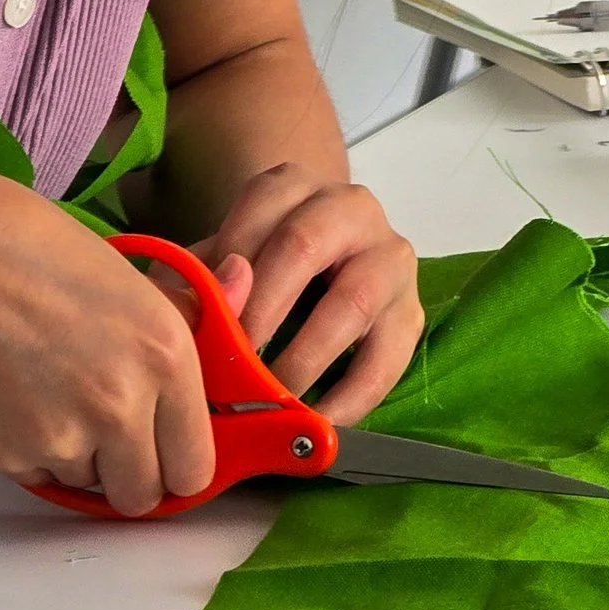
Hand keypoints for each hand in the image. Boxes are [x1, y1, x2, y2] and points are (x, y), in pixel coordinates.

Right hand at [0, 158, 213, 516]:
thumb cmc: (27, 247)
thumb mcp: (129, 276)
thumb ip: (187, 319)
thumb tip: (242, 295)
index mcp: (167, 358)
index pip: (197, 468)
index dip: (179, 461)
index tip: (165, 448)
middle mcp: (123, 407)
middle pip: (143, 497)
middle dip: (129, 473)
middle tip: (106, 431)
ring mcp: (63, 437)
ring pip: (88, 486)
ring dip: (79, 457)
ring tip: (49, 390)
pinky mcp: (10, 453)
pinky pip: (38, 475)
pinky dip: (31, 449)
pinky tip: (14, 392)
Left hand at [191, 164, 421, 424]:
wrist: (324, 277)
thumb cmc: (259, 272)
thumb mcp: (219, 264)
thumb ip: (196, 277)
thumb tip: (216, 301)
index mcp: (294, 186)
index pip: (258, 211)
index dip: (227, 269)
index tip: (201, 327)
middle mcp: (350, 208)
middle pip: (302, 245)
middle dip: (261, 312)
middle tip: (230, 366)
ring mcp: (390, 259)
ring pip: (353, 300)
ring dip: (305, 358)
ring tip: (270, 400)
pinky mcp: (411, 314)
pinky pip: (386, 360)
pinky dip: (349, 398)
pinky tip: (316, 423)